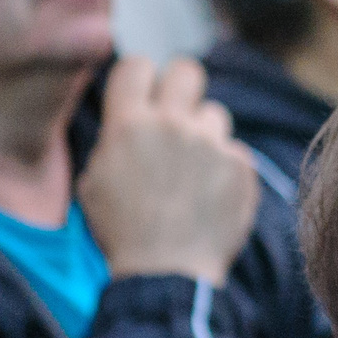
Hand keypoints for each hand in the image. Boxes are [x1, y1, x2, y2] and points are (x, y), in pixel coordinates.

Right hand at [77, 57, 258, 287]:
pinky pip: (235, 151)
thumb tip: (129, 117)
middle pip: (187, 70)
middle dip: (181, 88)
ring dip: (205, 135)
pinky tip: (211, 196)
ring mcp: (212, 144)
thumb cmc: (123, 231)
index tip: (143, 95)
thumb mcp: (94, 181)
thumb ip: (114, 139)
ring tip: (193, 171)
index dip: (140, 78)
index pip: (137, 65)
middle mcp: (173, 125)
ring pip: (214, 114)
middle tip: (176, 115)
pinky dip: (226, 169)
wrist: (166, 273)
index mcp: (129, 125)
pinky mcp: (242, 166)